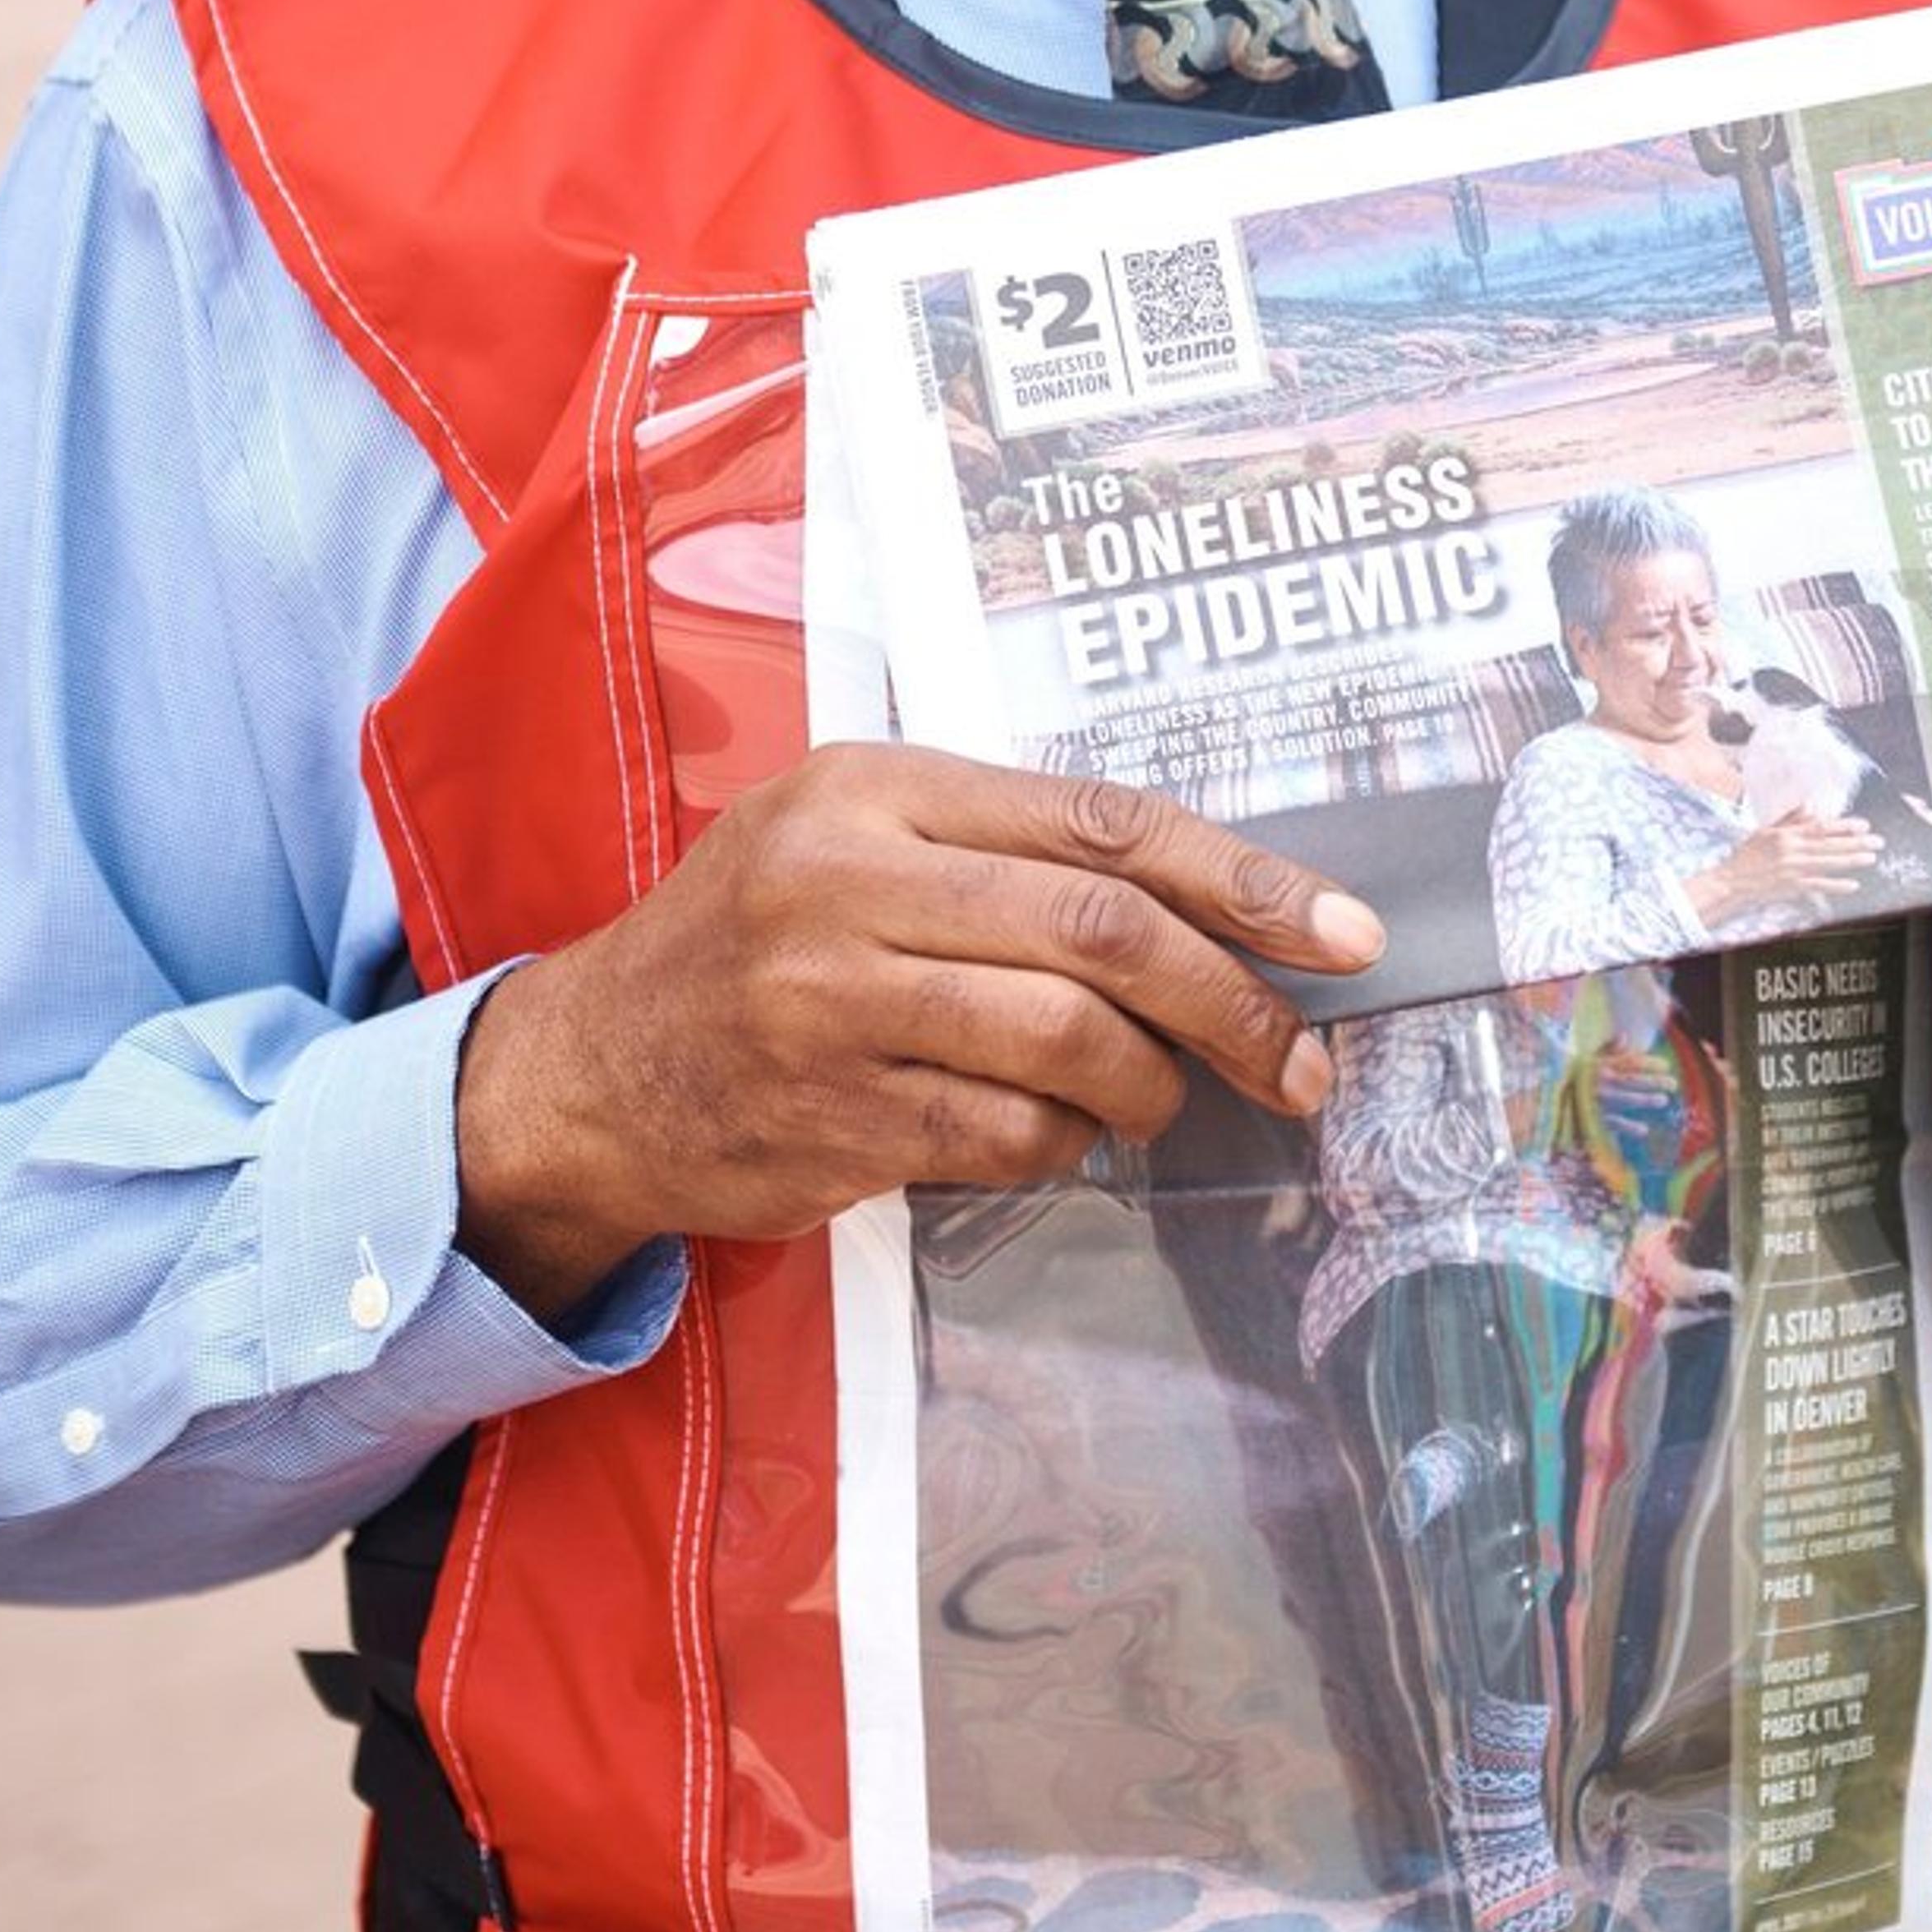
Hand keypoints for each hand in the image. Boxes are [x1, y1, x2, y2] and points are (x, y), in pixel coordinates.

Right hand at [455, 744, 1384, 1320]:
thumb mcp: (853, 840)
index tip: (1343, 930)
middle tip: (1297, 1057)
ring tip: (1159, 1097)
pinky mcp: (830, 1117)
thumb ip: (1005, 852)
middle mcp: (849, 879)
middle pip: (1101, 931)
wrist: (588, 1073)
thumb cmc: (755, 944)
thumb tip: (1212, 910)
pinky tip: (1057, 1135)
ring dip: (1149, 1084)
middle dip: (1231, 999)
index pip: (1099, 819)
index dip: (1243, 877)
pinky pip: (1007, 1136)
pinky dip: (1063, 1145)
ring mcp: (832, 1002)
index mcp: (874, 786)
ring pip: (1067, 1040)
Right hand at [1701, 804, 1878, 923]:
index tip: (1863, 824)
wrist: (1732, 882)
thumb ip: (1790, 819)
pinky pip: (1819, 886)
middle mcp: (1792, 850)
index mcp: (1786, 834)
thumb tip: (1809, 805)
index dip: (1843, 825)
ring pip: (1828, 863)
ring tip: (1870, 858)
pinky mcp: (1793, 887)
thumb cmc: (1747, 856)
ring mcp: (1793, 869)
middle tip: (1877, 841)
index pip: (1820, 827)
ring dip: (1851, 861)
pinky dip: (1836, 886)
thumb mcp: (1766, 831)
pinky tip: (1853, 885)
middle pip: (1829, 845)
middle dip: (1855, 842)